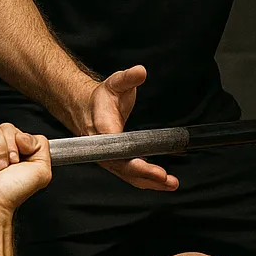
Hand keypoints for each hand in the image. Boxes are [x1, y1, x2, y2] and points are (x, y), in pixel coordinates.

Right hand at [86, 66, 178, 191]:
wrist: (85, 108)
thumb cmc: (101, 97)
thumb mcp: (115, 83)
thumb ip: (128, 78)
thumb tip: (140, 72)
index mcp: (103, 129)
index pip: (117, 149)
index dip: (133, 160)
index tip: (147, 163)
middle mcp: (103, 148)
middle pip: (124, 168)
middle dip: (146, 175)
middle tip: (166, 178)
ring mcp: (109, 157)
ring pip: (128, 175)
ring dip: (149, 182)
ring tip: (171, 183)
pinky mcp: (116, 162)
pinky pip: (130, 175)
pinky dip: (146, 180)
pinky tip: (162, 183)